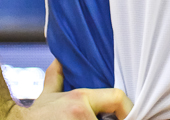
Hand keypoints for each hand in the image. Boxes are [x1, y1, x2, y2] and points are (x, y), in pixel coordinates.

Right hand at [8, 60, 132, 119]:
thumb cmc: (36, 118)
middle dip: (116, 119)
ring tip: (107, 118)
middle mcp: (82, 115)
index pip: (117, 97)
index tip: (130, 113)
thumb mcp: (47, 96)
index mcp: (80, 101)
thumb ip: (56, 78)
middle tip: (122, 117)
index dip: (127, 106)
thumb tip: (59, 60)